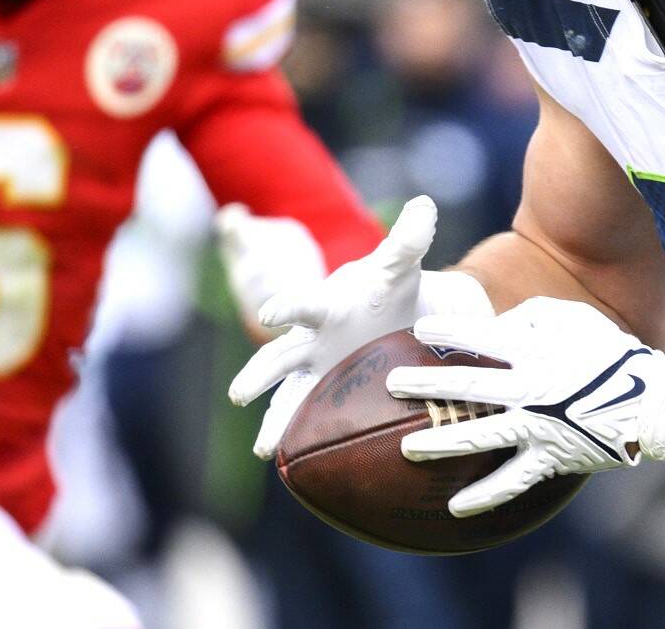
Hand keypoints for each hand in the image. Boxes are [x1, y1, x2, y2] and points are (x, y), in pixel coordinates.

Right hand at [229, 196, 438, 458]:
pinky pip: (302, 412)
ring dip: (272, 418)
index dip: (287, 307)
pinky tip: (275, 458)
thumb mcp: (401, 265)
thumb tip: (424, 205)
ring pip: (287, 391)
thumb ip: (410, 238)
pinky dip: (290, 433)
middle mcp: (312, 337)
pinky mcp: (323, 389)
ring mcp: (315, 365)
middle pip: (281, 355)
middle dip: (261, 374)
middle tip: (240, 393)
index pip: (304, 304)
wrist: (399, 315)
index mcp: (328, 305)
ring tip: (261, 448)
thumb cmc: (392, 288)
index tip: (271, 314)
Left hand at [388, 297, 664, 516]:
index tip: (417, 331)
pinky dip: (483, 496)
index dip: (447, 331)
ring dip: (440, 442)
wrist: (653, 402)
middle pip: (468, 384)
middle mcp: (531, 388)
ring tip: (407, 446)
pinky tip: (455, 508)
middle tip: (392, 384)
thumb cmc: (611, 352)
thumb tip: (499, 325)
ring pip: (479, 436)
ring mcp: (538, 427)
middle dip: (426, 384)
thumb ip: (533, 313)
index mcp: (536, 349)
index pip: (480, 336)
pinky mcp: (550, 459)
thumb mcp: (575, 317)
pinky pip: (511, 482)